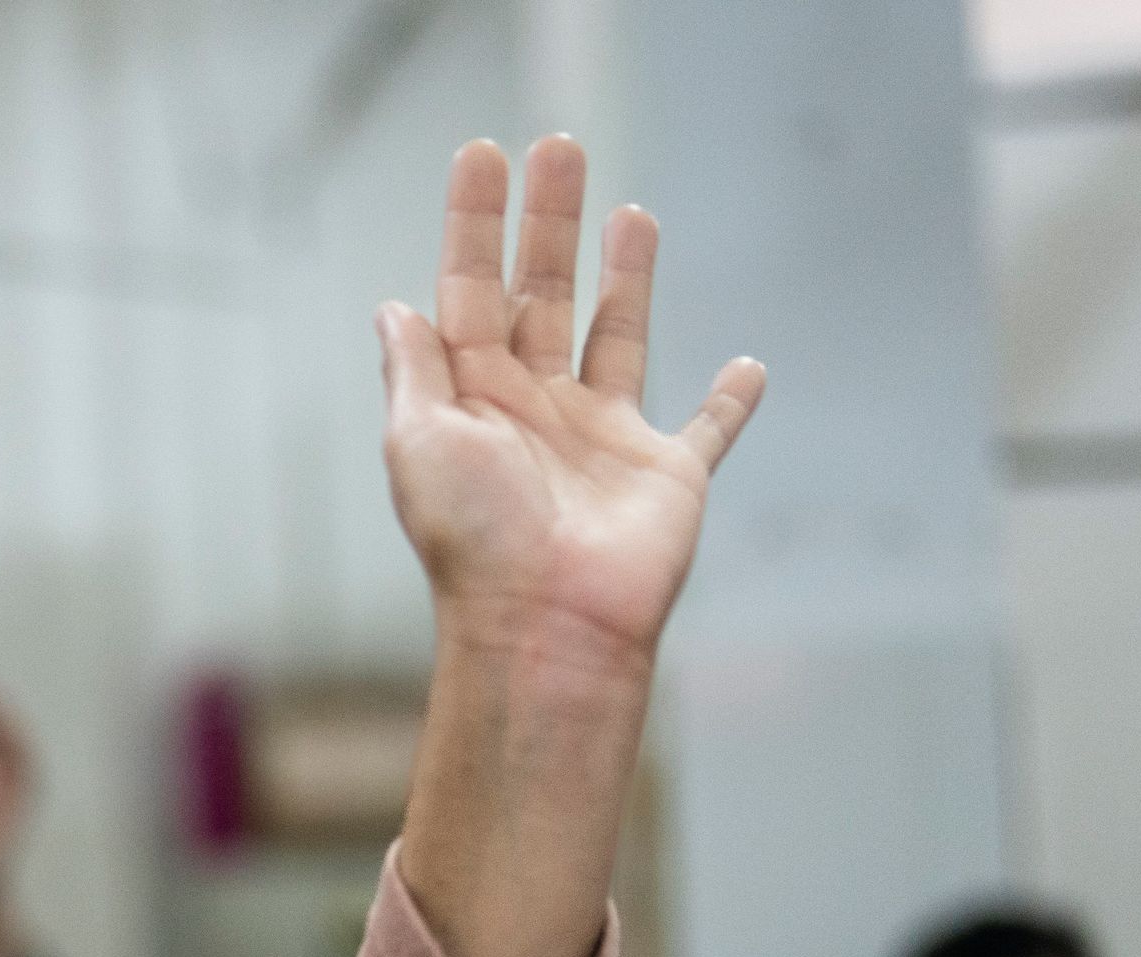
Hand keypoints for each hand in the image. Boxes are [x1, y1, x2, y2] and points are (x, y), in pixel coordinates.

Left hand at [380, 138, 762, 671]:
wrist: (546, 625)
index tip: (483, 156)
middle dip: (549, 223)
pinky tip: (747, 368)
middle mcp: (537, 409)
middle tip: (559, 146)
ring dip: (626, 279)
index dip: (474, 223)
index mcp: (475, 398)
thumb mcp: (420, 443)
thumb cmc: (475, 541)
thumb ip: (414, 371)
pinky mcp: (667, 474)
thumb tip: (394, 308)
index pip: (471, 290)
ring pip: (618, 337)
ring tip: (629, 213)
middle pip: (543, 293)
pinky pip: (707, 430)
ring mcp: (604, 439)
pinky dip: (731, 404)